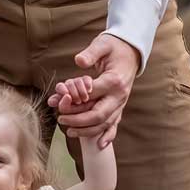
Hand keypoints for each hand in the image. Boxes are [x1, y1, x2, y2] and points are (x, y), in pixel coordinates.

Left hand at [48, 33, 138, 149]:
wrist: (130, 52)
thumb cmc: (113, 48)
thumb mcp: (102, 44)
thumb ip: (91, 53)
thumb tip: (79, 61)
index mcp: (114, 81)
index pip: (92, 95)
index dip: (74, 100)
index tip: (59, 100)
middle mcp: (120, 95)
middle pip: (99, 114)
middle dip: (78, 120)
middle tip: (60, 119)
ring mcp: (121, 103)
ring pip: (105, 123)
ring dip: (87, 130)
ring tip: (69, 132)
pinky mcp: (119, 107)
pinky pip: (115, 124)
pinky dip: (108, 136)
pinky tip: (100, 146)